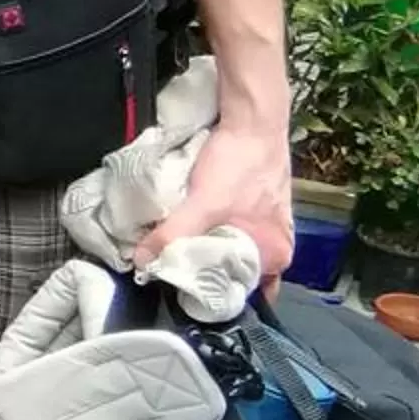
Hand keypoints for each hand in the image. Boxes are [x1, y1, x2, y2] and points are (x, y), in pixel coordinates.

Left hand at [136, 121, 292, 290]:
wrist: (251, 120)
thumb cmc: (242, 164)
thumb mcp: (204, 205)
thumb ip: (174, 235)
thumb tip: (142, 262)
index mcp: (276, 257)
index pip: (245, 295)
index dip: (213, 298)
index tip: (182, 298)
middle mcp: (275, 246)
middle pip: (234, 274)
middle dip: (205, 276)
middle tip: (171, 277)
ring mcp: (264, 226)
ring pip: (229, 251)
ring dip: (205, 252)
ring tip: (175, 254)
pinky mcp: (250, 207)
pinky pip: (227, 230)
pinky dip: (209, 233)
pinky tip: (188, 230)